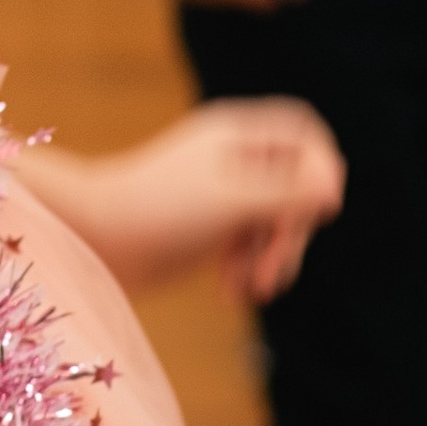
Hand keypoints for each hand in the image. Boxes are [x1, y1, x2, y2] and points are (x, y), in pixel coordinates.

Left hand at [58, 98, 345, 302]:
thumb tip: (334, 185)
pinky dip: (248, 266)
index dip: (322, 168)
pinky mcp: (206, 224)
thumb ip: (289, 192)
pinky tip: (230, 292)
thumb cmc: (159, 213)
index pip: (304, 133)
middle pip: (297, 186)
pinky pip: (250, 242)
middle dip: (291, 233)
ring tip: (251, 291)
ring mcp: (220, 190)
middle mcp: (232, 156)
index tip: (320, 211)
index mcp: (237, 134)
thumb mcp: (235, 202)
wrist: (92, 241)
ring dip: (270, 257)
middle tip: (273, 274)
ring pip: (275, 220)